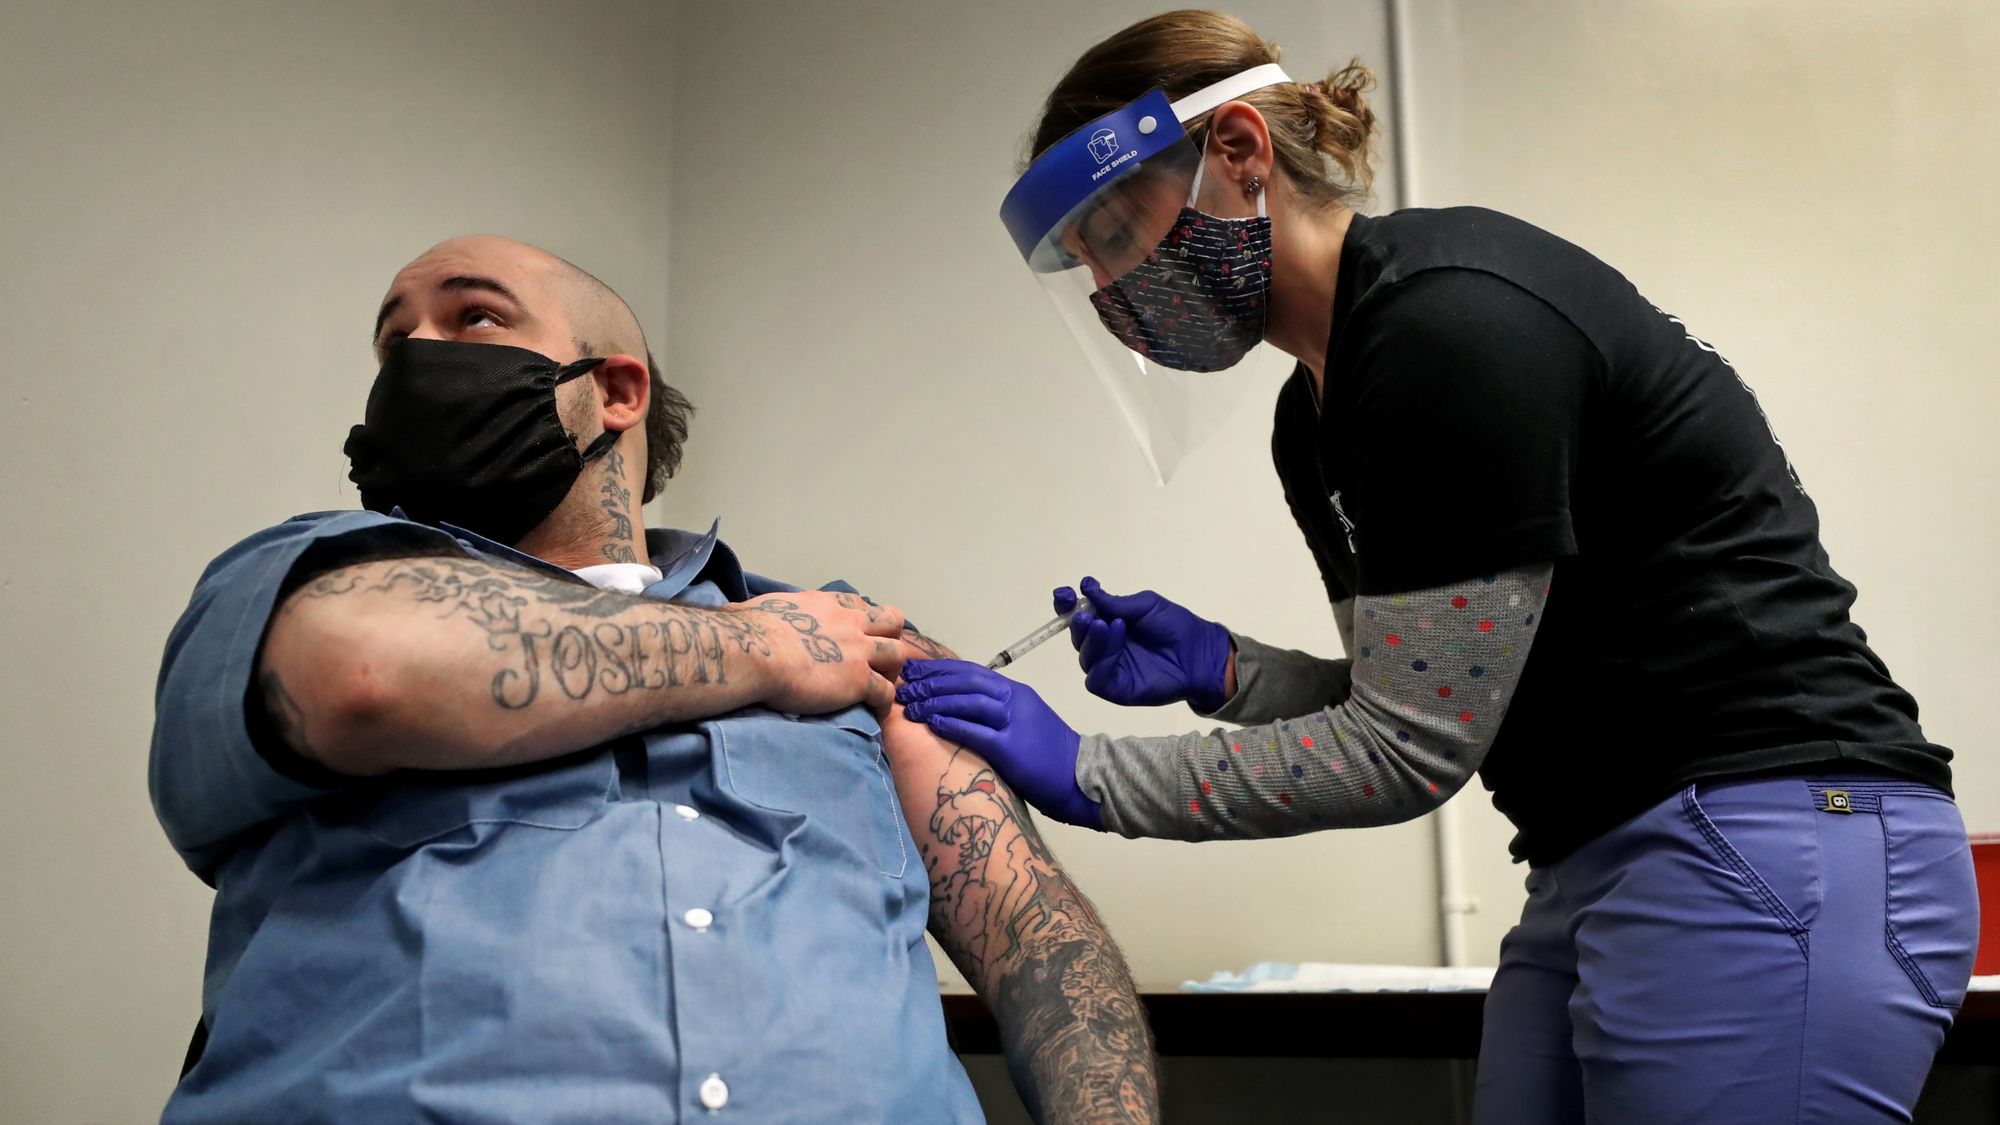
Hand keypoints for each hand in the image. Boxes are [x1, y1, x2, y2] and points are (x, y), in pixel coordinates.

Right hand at [732, 591, 906, 713]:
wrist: (756, 651)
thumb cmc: (748, 629)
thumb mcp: (757, 608)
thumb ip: (759, 610)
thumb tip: (732, 611)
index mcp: (826, 603)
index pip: (859, 604)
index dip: (862, 620)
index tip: (855, 635)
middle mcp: (849, 622)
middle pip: (892, 621)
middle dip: (889, 637)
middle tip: (875, 659)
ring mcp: (858, 651)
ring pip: (898, 654)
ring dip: (891, 669)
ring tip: (878, 685)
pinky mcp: (859, 681)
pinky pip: (886, 692)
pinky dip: (883, 702)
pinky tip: (872, 710)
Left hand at [896, 660, 1100, 828]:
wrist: (1081, 776)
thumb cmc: (1048, 754)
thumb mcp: (1023, 721)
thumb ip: (995, 712)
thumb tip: (957, 708)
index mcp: (1015, 691)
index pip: (971, 671)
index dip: (939, 669)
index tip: (913, 670)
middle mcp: (1014, 700)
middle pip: (966, 681)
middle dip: (931, 681)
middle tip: (903, 685)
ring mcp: (1014, 722)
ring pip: (969, 701)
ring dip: (934, 700)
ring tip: (909, 705)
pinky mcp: (1012, 748)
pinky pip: (976, 731)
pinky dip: (952, 723)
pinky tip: (931, 722)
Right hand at [1059, 577, 1233, 711]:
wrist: (1199, 654)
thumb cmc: (1175, 627)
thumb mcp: (1146, 605)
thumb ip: (1117, 602)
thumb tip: (1087, 588)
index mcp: (1108, 624)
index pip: (1079, 616)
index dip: (1066, 605)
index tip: (1063, 594)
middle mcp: (1104, 647)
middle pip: (1078, 637)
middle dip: (1076, 623)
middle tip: (1084, 612)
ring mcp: (1110, 669)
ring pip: (1085, 657)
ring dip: (1091, 639)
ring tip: (1104, 624)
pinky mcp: (1116, 689)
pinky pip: (1097, 678)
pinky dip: (1101, 659)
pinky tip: (1115, 639)